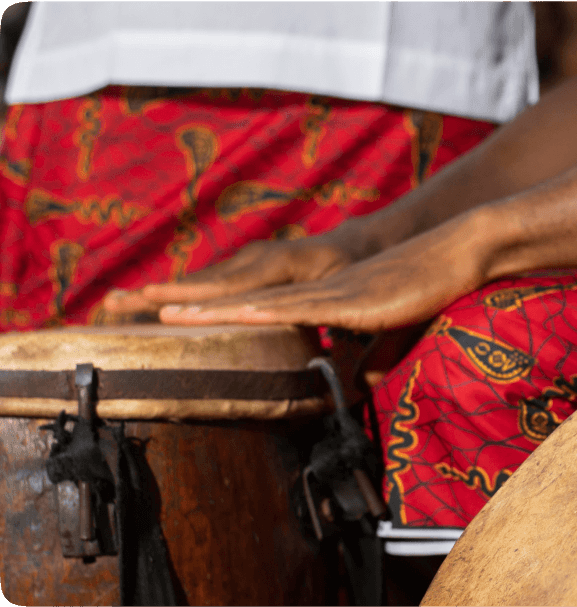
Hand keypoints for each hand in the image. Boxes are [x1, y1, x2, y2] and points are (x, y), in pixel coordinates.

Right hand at [104, 224, 375, 314]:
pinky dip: (175, 292)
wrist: (354, 241)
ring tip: (113, 303)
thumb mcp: (352, 295)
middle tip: (114, 303)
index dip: (196, 300)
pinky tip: (146, 303)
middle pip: (200, 282)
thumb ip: (344, 326)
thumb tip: (340, 363)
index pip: (232, 288)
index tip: (160, 308)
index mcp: (280, 266)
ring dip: (157, 292)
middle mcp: (256, 259)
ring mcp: (245, 260)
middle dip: (158, 294)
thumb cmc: (356, 272)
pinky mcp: (241, 266)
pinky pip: (205, 282)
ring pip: (197, 281)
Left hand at [152, 217, 489, 331]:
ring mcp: (330, 291)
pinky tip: (231, 315)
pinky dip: (261, 313)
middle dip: (194, 305)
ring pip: (261, 301)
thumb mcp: (394, 331)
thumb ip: (375, 357)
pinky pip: (298, 308)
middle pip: (245, 298)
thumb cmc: (431, 288)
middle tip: (141, 310)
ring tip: (166, 313)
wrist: (460, 253)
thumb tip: (363, 385)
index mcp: (322, 297)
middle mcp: (316, 289)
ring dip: (214, 308)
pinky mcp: (350, 299)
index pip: (259, 307)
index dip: (217, 313)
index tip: (175, 319)